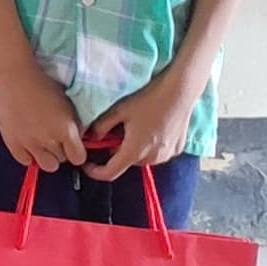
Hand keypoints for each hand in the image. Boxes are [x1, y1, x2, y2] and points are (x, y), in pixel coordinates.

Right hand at [0, 68, 95, 176]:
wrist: (14, 76)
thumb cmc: (43, 83)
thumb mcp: (67, 103)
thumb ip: (74, 124)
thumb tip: (77, 137)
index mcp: (66, 129)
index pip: (78, 158)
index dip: (76, 152)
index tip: (73, 146)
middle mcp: (49, 140)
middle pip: (62, 160)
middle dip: (61, 151)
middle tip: (55, 137)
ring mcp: (29, 144)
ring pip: (46, 165)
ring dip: (46, 156)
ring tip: (42, 143)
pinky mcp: (12, 143)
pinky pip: (26, 161)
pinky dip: (29, 155)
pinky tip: (29, 142)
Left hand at [85, 71, 200, 183]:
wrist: (179, 92)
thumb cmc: (148, 99)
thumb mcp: (119, 110)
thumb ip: (101, 127)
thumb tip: (91, 137)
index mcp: (134, 151)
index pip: (110, 173)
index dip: (94, 171)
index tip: (87, 164)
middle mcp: (151, 158)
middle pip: (126, 162)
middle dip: (117, 151)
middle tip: (116, 131)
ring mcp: (166, 155)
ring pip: (142, 157)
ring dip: (135, 148)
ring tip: (137, 126)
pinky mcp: (176, 149)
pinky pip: (157, 152)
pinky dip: (151, 145)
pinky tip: (152, 127)